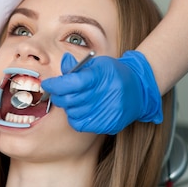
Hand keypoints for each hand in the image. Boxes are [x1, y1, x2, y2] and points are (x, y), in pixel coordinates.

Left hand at [41, 51, 162, 134]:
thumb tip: (63, 62)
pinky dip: (75, 118)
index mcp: (101, 76)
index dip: (55, 84)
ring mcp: (108, 111)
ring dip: (68, 107)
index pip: (72, 83)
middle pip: (70, 100)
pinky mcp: (109, 124)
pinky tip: (81, 110)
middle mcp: (105, 94)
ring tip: (74, 99)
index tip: (48, 84)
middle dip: (58, 96)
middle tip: (56, 92)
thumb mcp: (97, 64)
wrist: (139, 89)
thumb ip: (78, 66)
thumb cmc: (114, 74)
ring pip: (73, 113)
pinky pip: (81, 125)